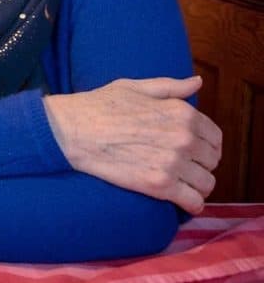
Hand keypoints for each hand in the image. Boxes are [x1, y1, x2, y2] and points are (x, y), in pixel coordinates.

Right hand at [44, 76, 221, 213]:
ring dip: (197, 186)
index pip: (214, 136)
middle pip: (212, 161)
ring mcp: (173, 162)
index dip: (206, 145)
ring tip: (183, 185)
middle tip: (184, 167)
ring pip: (206, 183)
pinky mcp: (159, 185)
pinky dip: (191, 204)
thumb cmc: (99, 105)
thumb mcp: (135, 87)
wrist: (72, 130)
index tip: (193, 151)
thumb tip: (196, 82)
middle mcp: (183, 137)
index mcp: (182, 113)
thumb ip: (170, 87)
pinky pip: (193, 202)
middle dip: (200, 164)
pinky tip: (180, 200)